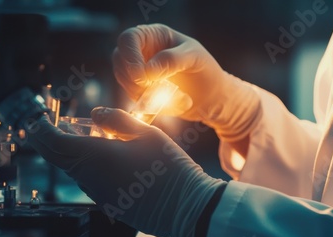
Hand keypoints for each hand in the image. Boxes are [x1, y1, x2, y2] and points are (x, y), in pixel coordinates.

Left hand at [26, 108, 225, 236]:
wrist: (185, 207)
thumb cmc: (168, 168)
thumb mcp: (147, 133)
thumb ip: (118, 121)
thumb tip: (96, 114)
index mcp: (94, 155)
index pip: (52, 142)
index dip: (40, 129)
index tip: (37, 120)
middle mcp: (89, 177)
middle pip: (58, 158)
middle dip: (51, 141)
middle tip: (52, 128)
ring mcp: (98, 194)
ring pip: (74, 170)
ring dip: (73, 154)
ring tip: (87, 139)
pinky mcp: (109, 205)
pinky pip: (90, 183)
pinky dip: (88, 168)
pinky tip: (108, 161)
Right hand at [113, 24, 261, 140]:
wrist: (213, 97)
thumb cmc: (206, 70)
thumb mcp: (194, 58)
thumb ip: (171, 60)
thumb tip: (146, 71)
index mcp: (153, 35)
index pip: (128, 39)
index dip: (130, 57)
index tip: (142, 77)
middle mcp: (142, 51)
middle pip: (120, 62)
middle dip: (135, 80)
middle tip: (156, 91)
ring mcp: (139, 73)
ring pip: (125, 83)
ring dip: (146, 95)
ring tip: (176, 97)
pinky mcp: (142, 92)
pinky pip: (135, 100)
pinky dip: (153, 105)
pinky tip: (177, 103)